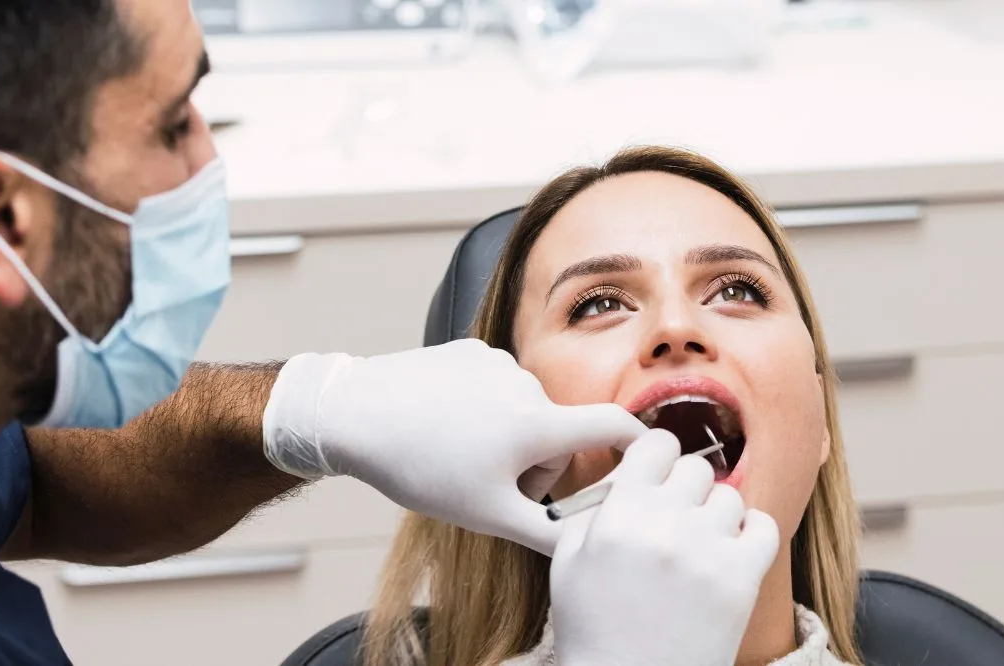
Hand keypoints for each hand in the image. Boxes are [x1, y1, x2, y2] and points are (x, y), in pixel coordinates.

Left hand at [262, 339, 646, 554]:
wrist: (356, 414)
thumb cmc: (420, 467)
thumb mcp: (485, 513)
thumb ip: (545, 534)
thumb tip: (586, 548)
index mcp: (538, 424)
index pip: (614, 428)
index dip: (639, 445)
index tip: (648, 457)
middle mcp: (527, 385)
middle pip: (557, 431)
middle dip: (536, 462)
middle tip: (489, 485)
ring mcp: (497, 363)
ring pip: (523, 411)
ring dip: (505, 435)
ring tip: (456, 451)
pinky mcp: (470, 351)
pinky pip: (494, 387)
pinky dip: (479, 407)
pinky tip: (443, 421)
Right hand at [550, 430, 779, 665]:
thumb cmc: (593, 627)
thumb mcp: (568, 560)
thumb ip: (594, 505)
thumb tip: (628, 470)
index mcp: (618, 514)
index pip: (656, 444)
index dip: (658, 459)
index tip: (658, 478)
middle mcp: (664, 524)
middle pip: (696, 468)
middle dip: (686, 490)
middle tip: (676, 521)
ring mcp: (705, 550)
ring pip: (730, 497)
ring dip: (716, 516)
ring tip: (698, 548)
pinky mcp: (739, 579)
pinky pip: (764, 527)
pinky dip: (751, 536)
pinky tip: (728, 556)